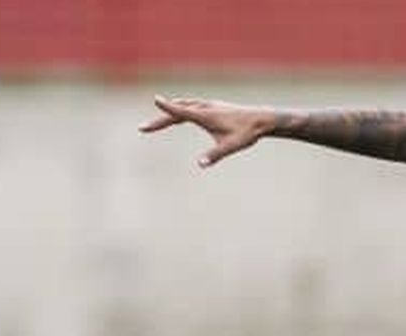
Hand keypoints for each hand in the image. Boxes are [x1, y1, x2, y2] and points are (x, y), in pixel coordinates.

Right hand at [140, 95, 274, 166]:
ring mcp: (208, 105)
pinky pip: (191, 106)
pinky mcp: (212, 106)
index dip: (167, 107)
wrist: (262, 119)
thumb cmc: (246, 133)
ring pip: (183, 106)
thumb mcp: (231, 146)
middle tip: (143, 129)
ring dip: (169, 114)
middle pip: (177, 111)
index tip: (154, 100)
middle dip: (159, 120)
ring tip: (154, 124)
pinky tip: (179, 114)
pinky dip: (180, 109)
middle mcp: (204, 108)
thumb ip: (215, 155)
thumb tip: (200, 164)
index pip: (182, 111)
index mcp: (206, 116)